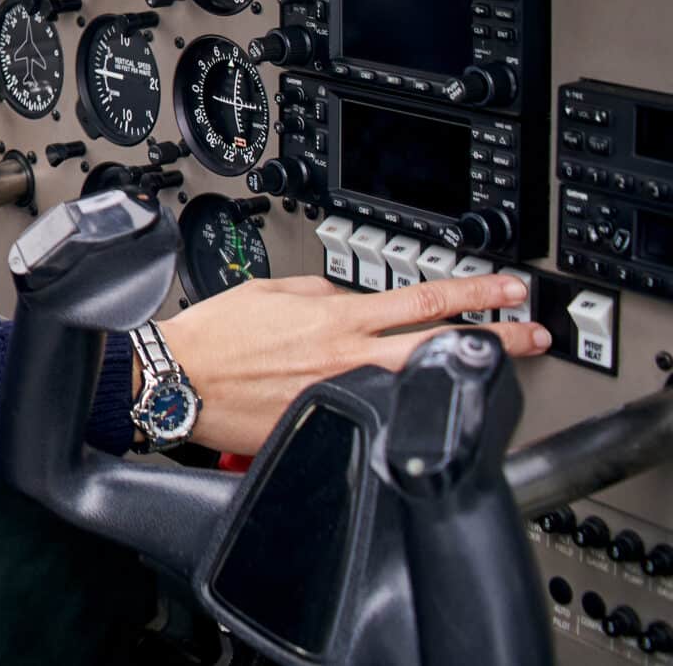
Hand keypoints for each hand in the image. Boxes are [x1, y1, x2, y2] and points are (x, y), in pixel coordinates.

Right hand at [156, 271, 549, 453]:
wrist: (179, 380)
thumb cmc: (213, 337)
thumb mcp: (270, 291)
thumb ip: (320, 293)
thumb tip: (351, 300)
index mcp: (336, 318)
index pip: (422, 298)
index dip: (473, 291)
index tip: (506, 287)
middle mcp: (347, 356)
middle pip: (437, 343)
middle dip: (493, 337)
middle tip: (531, 332)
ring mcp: (341, 394)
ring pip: (417, 381)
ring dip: (461, 373)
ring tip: (497, 372)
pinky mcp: (326, 424)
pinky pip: (375, 412)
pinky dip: (402, 407)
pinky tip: (422, 409)